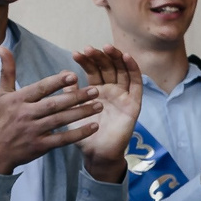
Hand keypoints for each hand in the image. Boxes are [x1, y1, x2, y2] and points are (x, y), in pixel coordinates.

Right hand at [0, 56, 97, 175]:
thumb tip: (2, 47)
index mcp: (18, 100)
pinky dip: (79, 133)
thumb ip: (7, 71)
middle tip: (96, 90)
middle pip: (54, 104)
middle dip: (76, 97)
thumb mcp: (2, 94)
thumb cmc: (2, 119)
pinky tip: (94, 126)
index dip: (56, 82)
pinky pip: (63, 139)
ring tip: (99, 105)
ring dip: (81, 113)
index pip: (40, 89)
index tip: (73, 75)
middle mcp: (25, 114)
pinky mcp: (40, 146)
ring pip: (61, 120)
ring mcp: (33, 131)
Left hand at [71, 46, 143, 183]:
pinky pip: (136, 84)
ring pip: (122, 71)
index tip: (76, 54)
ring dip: (116, 57)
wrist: (96, 153)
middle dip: (100, 56)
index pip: (93, 70)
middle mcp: (111, 90)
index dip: (86, 61)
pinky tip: (127, 57)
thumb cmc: (83, 133)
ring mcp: (123, 96)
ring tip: (107, 47)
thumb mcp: (72, 110)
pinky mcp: (133, 103)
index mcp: (96, 91)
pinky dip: (133, 69)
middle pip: (108, 67)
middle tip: (90, 49)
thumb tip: (64, 73)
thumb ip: (70, 93)